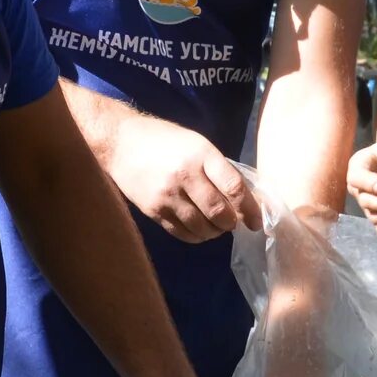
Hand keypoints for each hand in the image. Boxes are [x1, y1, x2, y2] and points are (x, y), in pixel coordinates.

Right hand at [113, 115, 257, 242]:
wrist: (120, 143)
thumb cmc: (164, 140)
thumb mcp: (196, 143)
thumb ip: (219, 168)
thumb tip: (244, 198)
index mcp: (201, 154)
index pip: (233, 187)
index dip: (250, 208)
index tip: (257, 221)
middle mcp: (185, 175)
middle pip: (219, 212)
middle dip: (232, 223)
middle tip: (234, 223)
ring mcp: (167, 195)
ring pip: (202, 227)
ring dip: (215, 232)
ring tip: (216, 226)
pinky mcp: (153, 210)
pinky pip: (182, 233)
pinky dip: (196, 236)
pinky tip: (199, 229)